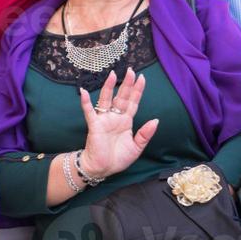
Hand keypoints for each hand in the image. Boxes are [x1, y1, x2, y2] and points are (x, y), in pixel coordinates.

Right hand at [78, 67, 158, 181]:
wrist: (103, 169)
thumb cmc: (118, 158)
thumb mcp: (136, 147)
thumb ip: (145, 134)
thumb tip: (156, 120)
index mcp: (126, 121)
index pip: (133, 102)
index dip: (137, 90)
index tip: (142, 78)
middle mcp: (115, 117)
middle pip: (122, 97)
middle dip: (127, 84)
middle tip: (131, 70)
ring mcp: (104, 120)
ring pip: (106, 100)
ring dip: (109, 87)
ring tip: (113, 74)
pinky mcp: (94, 125)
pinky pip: (89, 112)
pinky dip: (86, 102)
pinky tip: (84, 92)